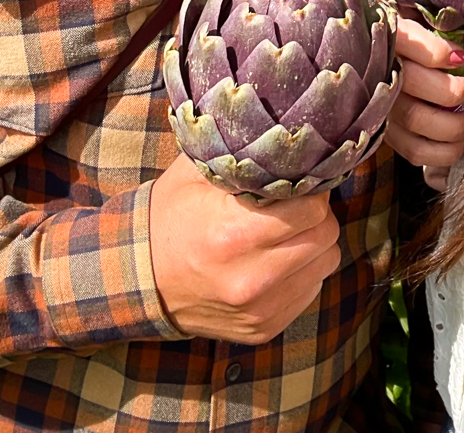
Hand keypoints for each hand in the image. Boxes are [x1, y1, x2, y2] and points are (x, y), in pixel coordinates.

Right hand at [149, 152, 340, 342]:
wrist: (137, 279)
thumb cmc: (171, 215)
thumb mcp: (198, 172)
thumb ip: (244, 152)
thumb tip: (286, 135)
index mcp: (234, 234)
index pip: (312, 207)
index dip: (310, 189)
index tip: (298, 183)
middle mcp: (250, 278)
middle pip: (325, 235)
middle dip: (316, 214)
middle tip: (296, 205)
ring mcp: (258, 310)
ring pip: (325, 263)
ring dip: (313, 243)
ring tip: (287, 233)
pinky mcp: (263, 329)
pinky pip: (312, 290)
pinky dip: (302, 272)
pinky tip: (276, 260)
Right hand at [385, 17, 463, 170]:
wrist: (412, 86)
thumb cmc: (438, 62)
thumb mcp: (455, 46)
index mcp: (395, 38)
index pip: (406, 38)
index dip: (436, 50)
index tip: (462, 58)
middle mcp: (382, 72)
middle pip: (411, 80)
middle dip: (452, 90)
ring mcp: (384, 107)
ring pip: (415, 117)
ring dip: (454, 123)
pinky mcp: (390, 136)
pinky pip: (416, 151)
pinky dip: (446, 150)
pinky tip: (460, 139)